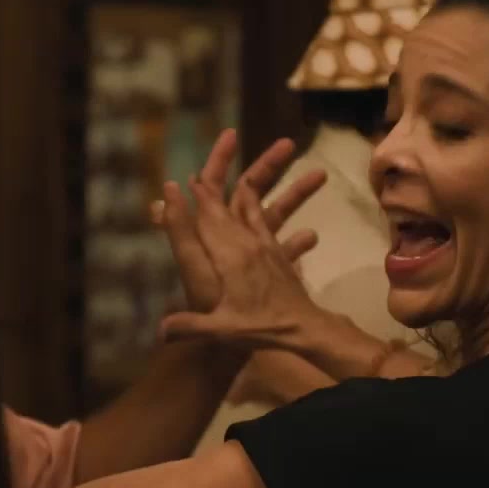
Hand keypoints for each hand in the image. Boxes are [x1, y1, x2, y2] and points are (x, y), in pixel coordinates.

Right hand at [157, 176, 330, 352]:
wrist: (306, 328)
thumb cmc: (262, 328)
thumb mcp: (222, 329)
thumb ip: (190, 325)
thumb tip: (159, 330)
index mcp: (229, 257)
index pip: (207, 220)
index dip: (194, 200)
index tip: (184, 179)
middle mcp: (246, 243)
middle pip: (226, 208)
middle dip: (213, 186)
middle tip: (206, 165)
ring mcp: (265, 246)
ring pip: (251, 209)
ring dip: (244, 190)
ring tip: (247, 168)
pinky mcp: (278, 253)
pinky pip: (267, 223)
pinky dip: (258, 209)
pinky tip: (258, 202)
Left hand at [162, 129, 325, 314]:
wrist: (221, 353)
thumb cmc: (209, 311)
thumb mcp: (195, 267)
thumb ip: (180, 231)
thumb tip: (166, 192)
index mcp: (210, 233)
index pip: (212, 188)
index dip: (218, 160)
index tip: (231, 134)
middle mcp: (229, 239)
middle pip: (249, 192)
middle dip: (268, 166)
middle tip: (290, 144)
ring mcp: (249, 256)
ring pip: (273, 215)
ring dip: (295, 194)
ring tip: (322, 174)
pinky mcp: (266, 274)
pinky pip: (284, 250)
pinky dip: (297, 242)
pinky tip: (314, 235)